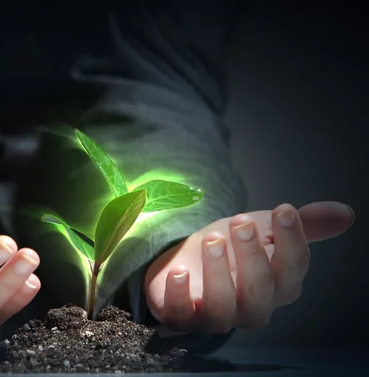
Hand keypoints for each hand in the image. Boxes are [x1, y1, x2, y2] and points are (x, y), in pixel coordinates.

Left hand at [144, 201, 353, 332]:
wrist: (185, 264)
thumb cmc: (231, 251)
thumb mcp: (263, 230)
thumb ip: (301, 225)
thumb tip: (345, 213)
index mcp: (277, 287)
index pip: (293, 269)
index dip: (291, 240)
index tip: (284, 209)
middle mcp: (250, 308)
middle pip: (259, 290)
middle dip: (253, 256)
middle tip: (241, 222)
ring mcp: (214, 315)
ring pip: (222, 306)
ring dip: (217, 272)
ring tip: (212, 239)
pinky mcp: (181, 316)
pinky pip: (181, 314)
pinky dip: (179, 295)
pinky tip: (179, 272)